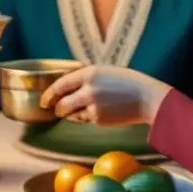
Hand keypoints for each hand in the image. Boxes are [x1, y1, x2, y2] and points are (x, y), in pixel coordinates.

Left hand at [39, 65, 170, 126]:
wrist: (147, 97)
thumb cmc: (126, 83)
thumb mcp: (104, 72)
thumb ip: (84, 77)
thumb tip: (63, 88)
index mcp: (89, 73)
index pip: (60, 84)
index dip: (49, 94)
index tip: (44, 100)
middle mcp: (88, 89)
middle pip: (61, 103)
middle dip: (57, 109)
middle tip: (57, 110)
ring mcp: (93, 105)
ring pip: (71, 114)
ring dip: (70, 114)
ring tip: (81, 110)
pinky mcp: (99, 119)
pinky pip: (84, 119)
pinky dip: (85, 118)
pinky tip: (97, 112)